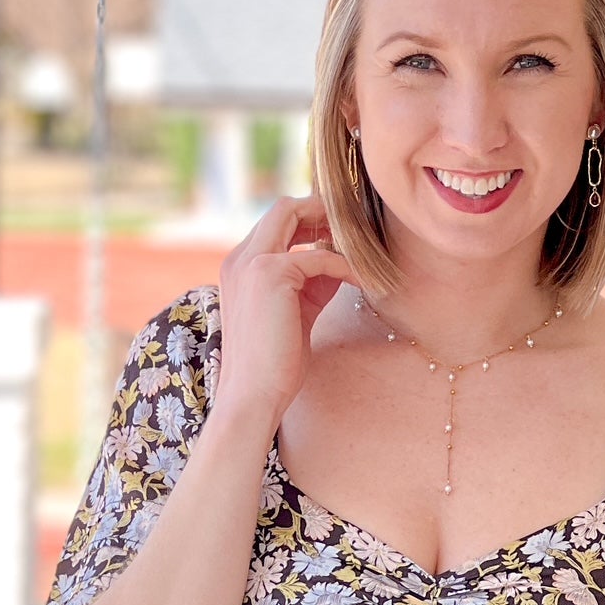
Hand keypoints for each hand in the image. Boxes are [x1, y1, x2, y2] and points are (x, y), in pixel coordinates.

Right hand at [215, 192, 358, 431]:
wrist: (254, 396)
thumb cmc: (275, 364)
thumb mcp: (297, 312)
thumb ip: (312, 283)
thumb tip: (341, 261)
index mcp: (240, 268)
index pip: (276, 225)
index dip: (311, 222)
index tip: (342, 236)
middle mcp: (240, 258)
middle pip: (283, 207)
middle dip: (322, 210)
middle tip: (356, 227)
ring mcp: (251, 263)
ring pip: (294, 213)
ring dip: (334, 227)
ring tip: (363, 246)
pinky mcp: (270, 273)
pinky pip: (318, 255)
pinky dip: (345, 265)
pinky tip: (364, 281)